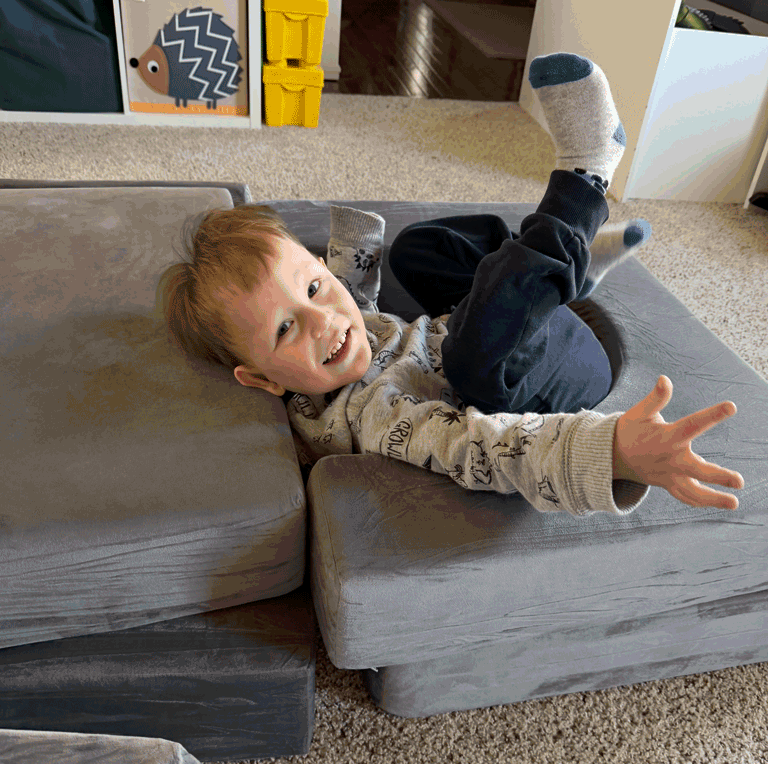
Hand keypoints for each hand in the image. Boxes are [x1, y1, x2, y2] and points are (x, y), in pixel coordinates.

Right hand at [613, 375, 743, 509]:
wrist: (612, 456)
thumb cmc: (630, 430)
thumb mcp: (639, 412)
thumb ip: (655, 398)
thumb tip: (665, 379)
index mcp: (666, 437)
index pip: (692, 425)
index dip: (712, 415)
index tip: (731, 407)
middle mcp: (670, 459)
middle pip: (697, 470)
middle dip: (718, 477)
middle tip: (739, 481)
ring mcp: (669, 475)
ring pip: (692, 491)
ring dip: (713, 499)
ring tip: (734, 503)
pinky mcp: (668, 484)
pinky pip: (685, 497)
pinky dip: (701, 501)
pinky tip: (721, 503)